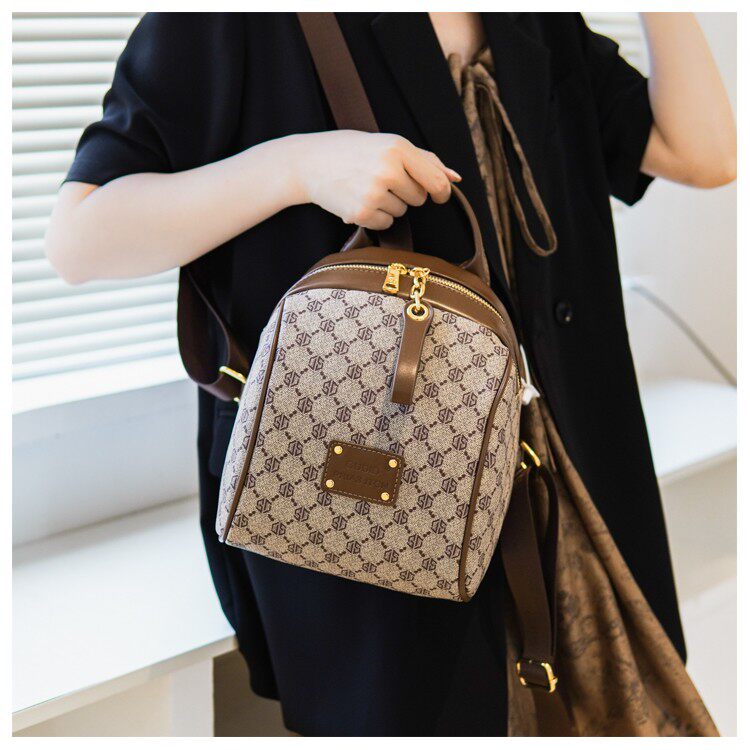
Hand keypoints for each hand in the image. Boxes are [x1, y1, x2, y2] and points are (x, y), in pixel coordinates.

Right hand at [290, 130, 460, 229]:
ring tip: (366, 187)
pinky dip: (376, 216)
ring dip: (389, 204)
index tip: (440, 195)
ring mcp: (373, 193)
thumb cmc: (352, 151)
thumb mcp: (388, 144)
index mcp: (397, 147)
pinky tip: (359, 199)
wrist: (309, 162)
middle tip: (382, 179)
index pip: (436, 180)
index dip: (442, 191)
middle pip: (419, 198)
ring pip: (402, 211)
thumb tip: (456, 177)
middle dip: (407, 192)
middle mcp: (387, 169)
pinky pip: (386, 222)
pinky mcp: (361, 213)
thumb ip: (425, 159)